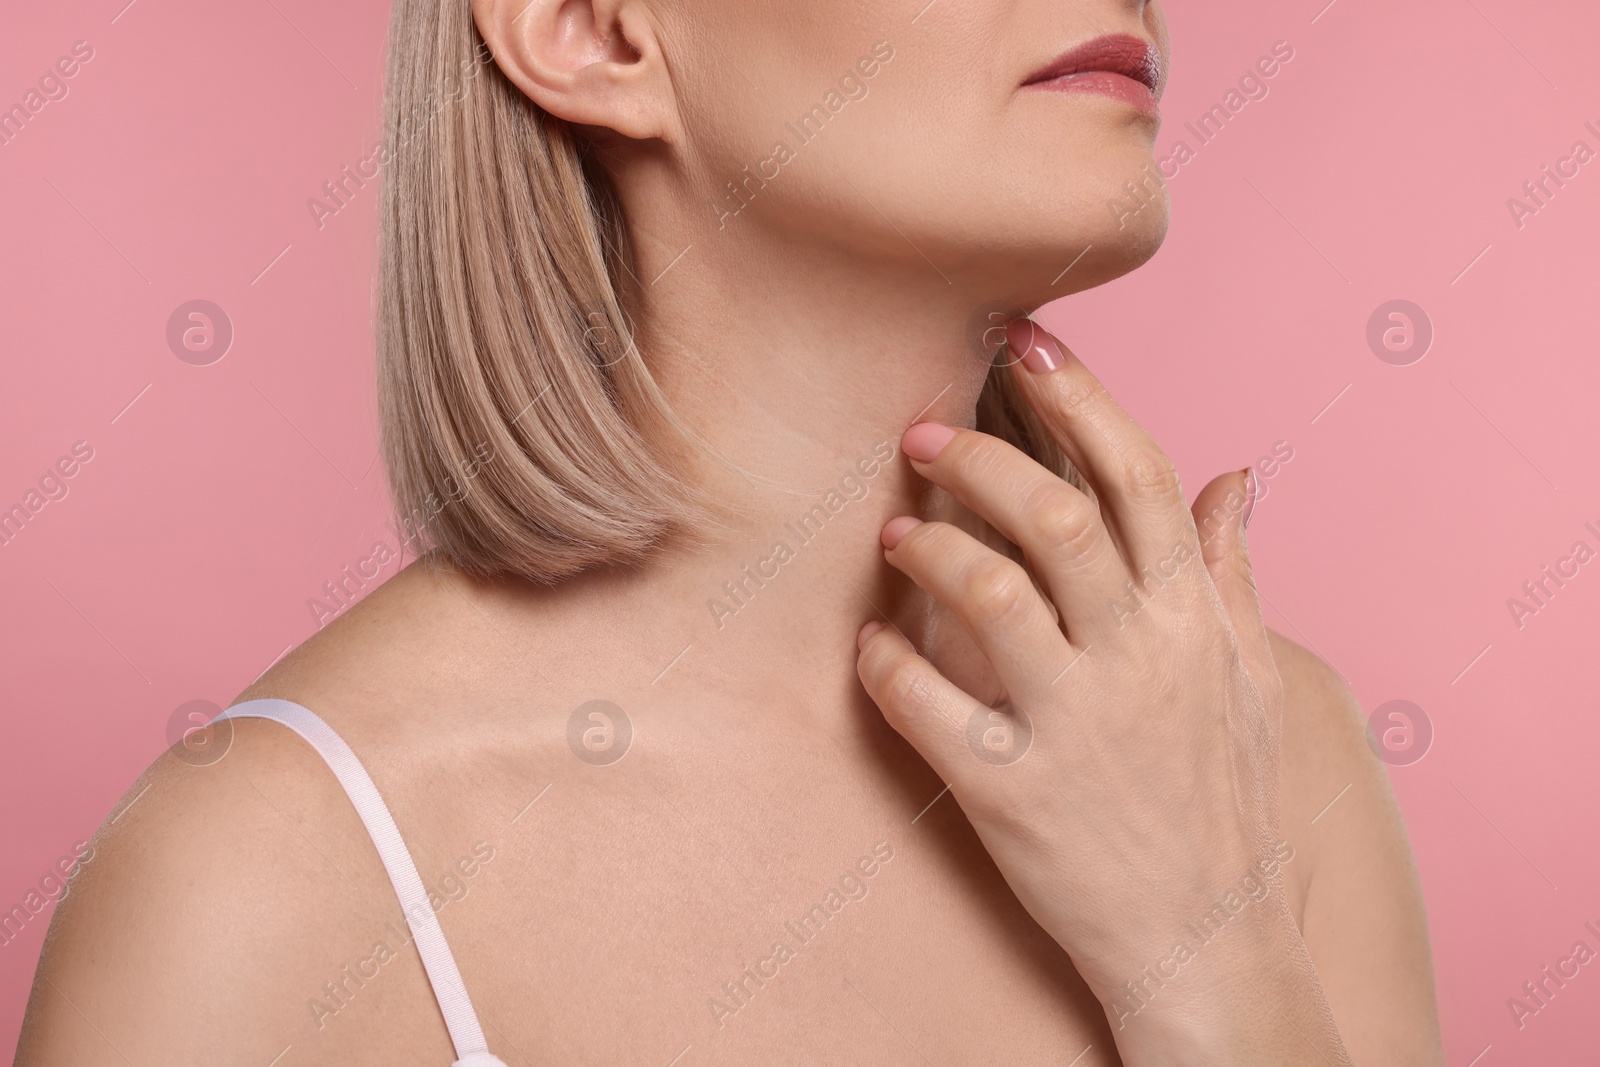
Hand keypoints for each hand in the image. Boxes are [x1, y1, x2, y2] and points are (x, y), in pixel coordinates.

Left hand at [855, 320, 1350, 1064]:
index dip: (1081, 397)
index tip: (1026, 341)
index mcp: (1193, 621)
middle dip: (981, 456)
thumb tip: (1236, 476)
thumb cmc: (1224, 803)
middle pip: (1060, 516)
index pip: (1140, 477)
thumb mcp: (1250, 679)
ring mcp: (1078, 726)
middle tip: (920, 434)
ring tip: (893, 535)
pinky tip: (868, 646)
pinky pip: (931, 707)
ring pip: (994, 595)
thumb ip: (1232, 570)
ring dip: (931, 548)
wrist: (1213, 946)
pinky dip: (887, 664)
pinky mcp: (1016, 795)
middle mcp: (1140, 660)